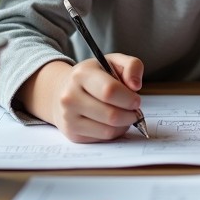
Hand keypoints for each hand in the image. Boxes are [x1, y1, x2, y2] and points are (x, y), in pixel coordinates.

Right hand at [18, 55, 144, 142]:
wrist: (63, 91)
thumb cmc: (94, 76)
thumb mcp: (113, 62)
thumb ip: (132, 66)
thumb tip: (136, 85)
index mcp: (81, 75)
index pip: (110, 91)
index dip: (129, 98)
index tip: (136, 100)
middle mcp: (70, 97)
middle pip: (111, 115)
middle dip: (130, 115)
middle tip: (134, 110)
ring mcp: (69, 117)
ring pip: (108, 130)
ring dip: (125, 125)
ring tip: (126, 115)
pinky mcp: (72, 133)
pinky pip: (103, 138)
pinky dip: (115, 132)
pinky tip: (114, 122)